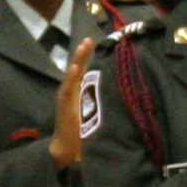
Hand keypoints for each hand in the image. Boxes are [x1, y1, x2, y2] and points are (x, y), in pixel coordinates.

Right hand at [49, 35, 97, 169]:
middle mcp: (72, 90)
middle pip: (78, 67)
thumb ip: (103, 99)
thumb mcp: (96, 111)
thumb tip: (122, 90)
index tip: (97, 42)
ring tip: (82, 46)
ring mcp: (66, 96)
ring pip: (72, 74)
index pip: (85, 69)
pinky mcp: (64, 104)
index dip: (89, 55)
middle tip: (89, 39)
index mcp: (79, 90)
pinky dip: (71, 77)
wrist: (67, 147)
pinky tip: (75, 68)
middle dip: (82, 53)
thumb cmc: (83, 131)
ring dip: (77, 60)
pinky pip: (67, 88)